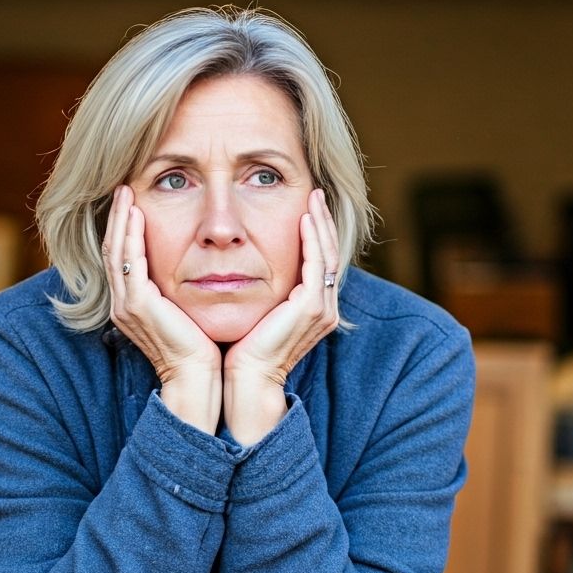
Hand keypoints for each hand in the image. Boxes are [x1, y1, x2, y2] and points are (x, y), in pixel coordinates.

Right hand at [103, 185, 221, 433]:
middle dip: (117, 217)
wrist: (197, 378)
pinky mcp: (136, 306)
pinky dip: (130, 235)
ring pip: (115, 251)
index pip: (122, 257)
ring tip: (125, 193)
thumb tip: (197, 266)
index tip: (131, 201)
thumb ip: (180, 289)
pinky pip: (128, 262)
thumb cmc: (199, 347)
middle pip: (112, 249)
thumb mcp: (186, 310)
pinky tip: (137, 214)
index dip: (124, 228)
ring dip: (120, 219)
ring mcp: (126, 304)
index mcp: (133, 304)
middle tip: (122, 188)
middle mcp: (123, 303)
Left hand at [223, 189, 339, 444]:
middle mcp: (324, 308)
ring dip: (321, 223)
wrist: (245, 380)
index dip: (316, 233)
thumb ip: (260, 290)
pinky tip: (303, 218)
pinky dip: (313, 239)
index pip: (319, 261)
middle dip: (324, 222)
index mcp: (312, 309)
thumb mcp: (255, 311)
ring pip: (328, 254)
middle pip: (330, 253)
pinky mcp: (311, 308)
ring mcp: (321, 309)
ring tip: (313, 198)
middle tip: (316, 193)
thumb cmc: (242, 350)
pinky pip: (317, 264)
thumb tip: (241, 265)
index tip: (307, 206)